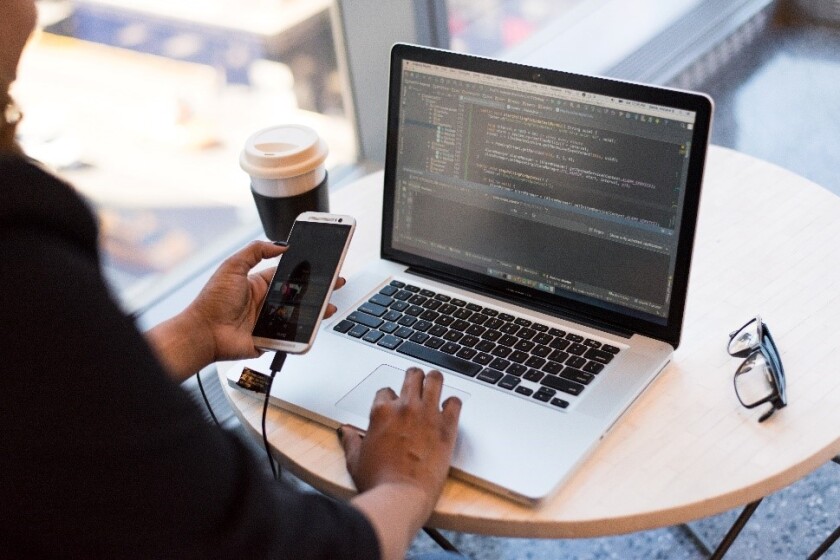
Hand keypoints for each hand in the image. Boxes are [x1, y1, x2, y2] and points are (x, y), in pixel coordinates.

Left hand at [184, 240, 344, 362]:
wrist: (203, 333)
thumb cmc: (212, 301)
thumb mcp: (232, 266)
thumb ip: (255, 251)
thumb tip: (280, 244)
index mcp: (258, 284)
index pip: (288, 275)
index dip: (305, 271)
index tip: (321, 265)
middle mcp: (266, 302)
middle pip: (299, 295)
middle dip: (318, 290)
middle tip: (335, 283)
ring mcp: (269, 321)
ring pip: (299, 315)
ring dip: (316, 310)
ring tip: (330, 305)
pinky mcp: (271, 339)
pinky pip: (291, 335)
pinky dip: (304, 332)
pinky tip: (315, 325)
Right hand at [339, 368, 461, 515]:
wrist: (401, 497)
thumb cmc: (378, 482)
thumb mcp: (355, 460)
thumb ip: (351, 441)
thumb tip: (345, 431)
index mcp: (381, 412)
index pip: (386, 391)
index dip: (390, 398)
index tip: (393, 406)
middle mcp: (405, 408)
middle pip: (412, 376)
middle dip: (414, 377)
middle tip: (417, 384)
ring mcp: (427, 414)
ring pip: (435, 379)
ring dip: (434, 381)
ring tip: (435, 385)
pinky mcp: (446, 427)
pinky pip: (455, 402)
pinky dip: (453, 404)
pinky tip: (449, 410)